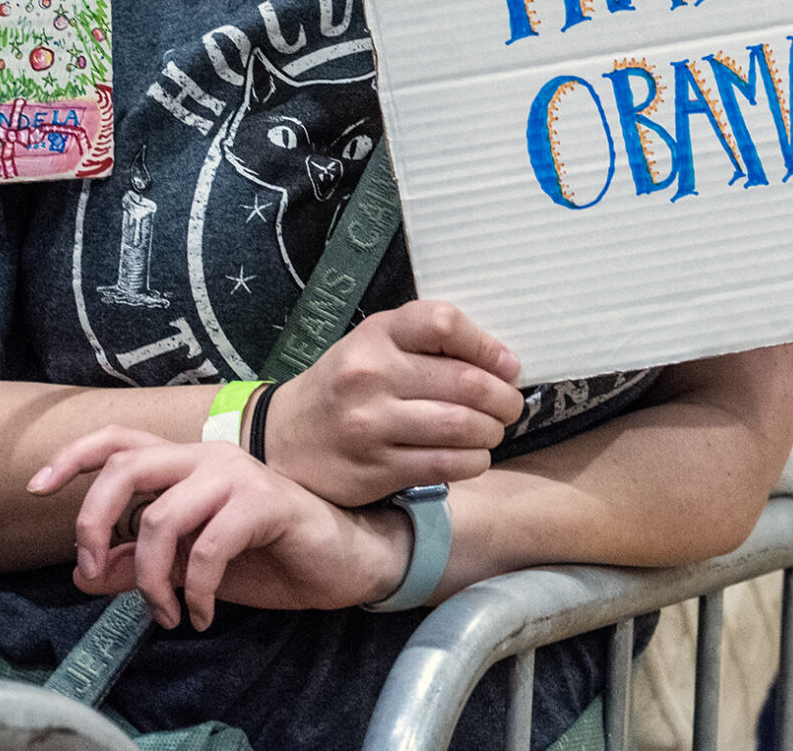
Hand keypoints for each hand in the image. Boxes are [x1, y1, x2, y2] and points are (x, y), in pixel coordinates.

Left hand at [30, 430, 410, 628]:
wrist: (339, 562)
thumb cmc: (265, 555)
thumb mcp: (188, 564)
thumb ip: (138, 562)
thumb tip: (85, 571)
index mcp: (185, 462)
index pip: (119, 440)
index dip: (73, 457)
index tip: (37, 487)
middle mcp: (206, 456)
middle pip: (126, 468)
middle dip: (94, 521)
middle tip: (92, 568)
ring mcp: (236, 475)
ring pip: (161, 518)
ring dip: (151, 580)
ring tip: (165, 612)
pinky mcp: (264, 503)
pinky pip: (207, 548)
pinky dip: (196, 591)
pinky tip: (203, 614)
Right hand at [267, 300, 524, 505]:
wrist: (283, 438)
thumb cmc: (344, 385)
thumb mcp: (375, 346)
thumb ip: (430, 346)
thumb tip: (506, 365)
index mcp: (376, 335)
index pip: (444, 323)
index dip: (488, 346)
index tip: (507, 365)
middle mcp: (371, 375)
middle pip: (465, 382)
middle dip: (503, 399)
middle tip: (509, 407)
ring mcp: (371, 424)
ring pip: (461, 426)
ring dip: (491, 432)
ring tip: (491, 431)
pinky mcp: (375, 468)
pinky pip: (445, 465)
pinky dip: (473, 462)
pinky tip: (473, 457)